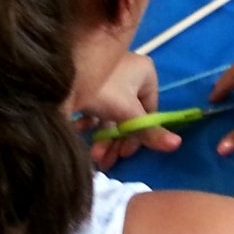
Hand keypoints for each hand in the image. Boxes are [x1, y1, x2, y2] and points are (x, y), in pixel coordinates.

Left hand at [77, 53, 181, 170]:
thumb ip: (150, 131)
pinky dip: (90, 122)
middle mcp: (130, 72)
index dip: (139, 136)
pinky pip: (96, 105)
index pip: (150, 110)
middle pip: (130, 114)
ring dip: (103, 137)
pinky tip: (79, 133)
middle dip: (116, 140)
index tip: (124, 154)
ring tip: (92, 155)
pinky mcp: (89, 82)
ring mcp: (109, 76)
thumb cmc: (101, 89)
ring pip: (112, 113)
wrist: (55, 77)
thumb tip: (177, 144)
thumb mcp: (128, 113)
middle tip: (106, 161)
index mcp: (146, 73)